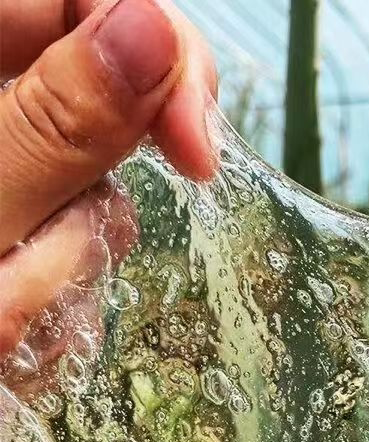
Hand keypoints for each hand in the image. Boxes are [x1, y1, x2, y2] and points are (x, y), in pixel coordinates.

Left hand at [0, 0, 216, 360]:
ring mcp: (0, 166)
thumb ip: (55, 126)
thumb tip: (154, 33)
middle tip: (58, 263)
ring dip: (69, 266)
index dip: (165, 57)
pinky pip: (79, 244)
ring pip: (97, 191)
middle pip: (105, 104)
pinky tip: (10, 327)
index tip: (197, 154)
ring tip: (4, 320)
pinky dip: (60, 296)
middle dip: (98, 197)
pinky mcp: (13, 222)